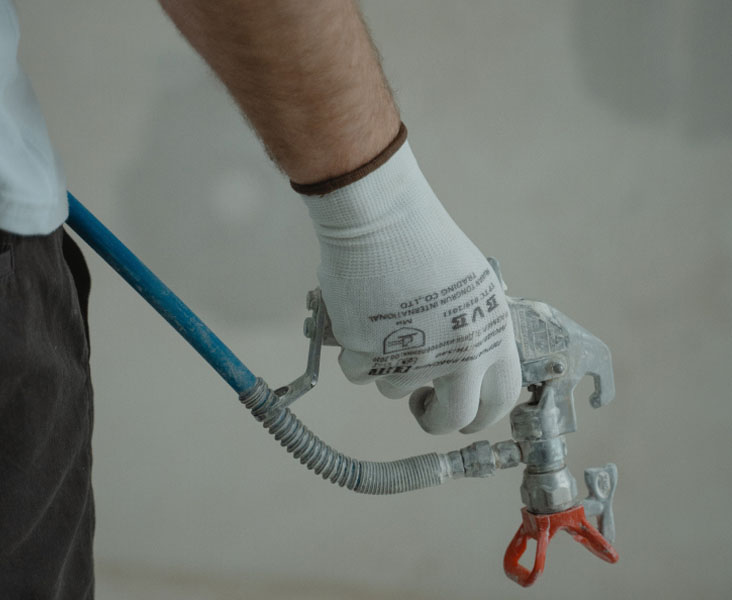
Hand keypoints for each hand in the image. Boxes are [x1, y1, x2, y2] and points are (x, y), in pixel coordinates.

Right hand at [300, 138, 520, 433]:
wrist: (380, 219)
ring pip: (395, 388)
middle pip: (453, 418)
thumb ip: (474, 329)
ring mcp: (414, 358)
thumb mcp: (473, 285)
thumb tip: (465, 365)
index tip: (463, 414)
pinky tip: (361, 318)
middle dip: (433, 419)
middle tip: (421, 406)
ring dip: (388, 365)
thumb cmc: (424, 240)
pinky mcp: (369, 355)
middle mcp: (459, 356)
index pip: (501, 398)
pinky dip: (355, 352)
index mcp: (491, 336)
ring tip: (385, 322)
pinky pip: (359, 373)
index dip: (481, 413)